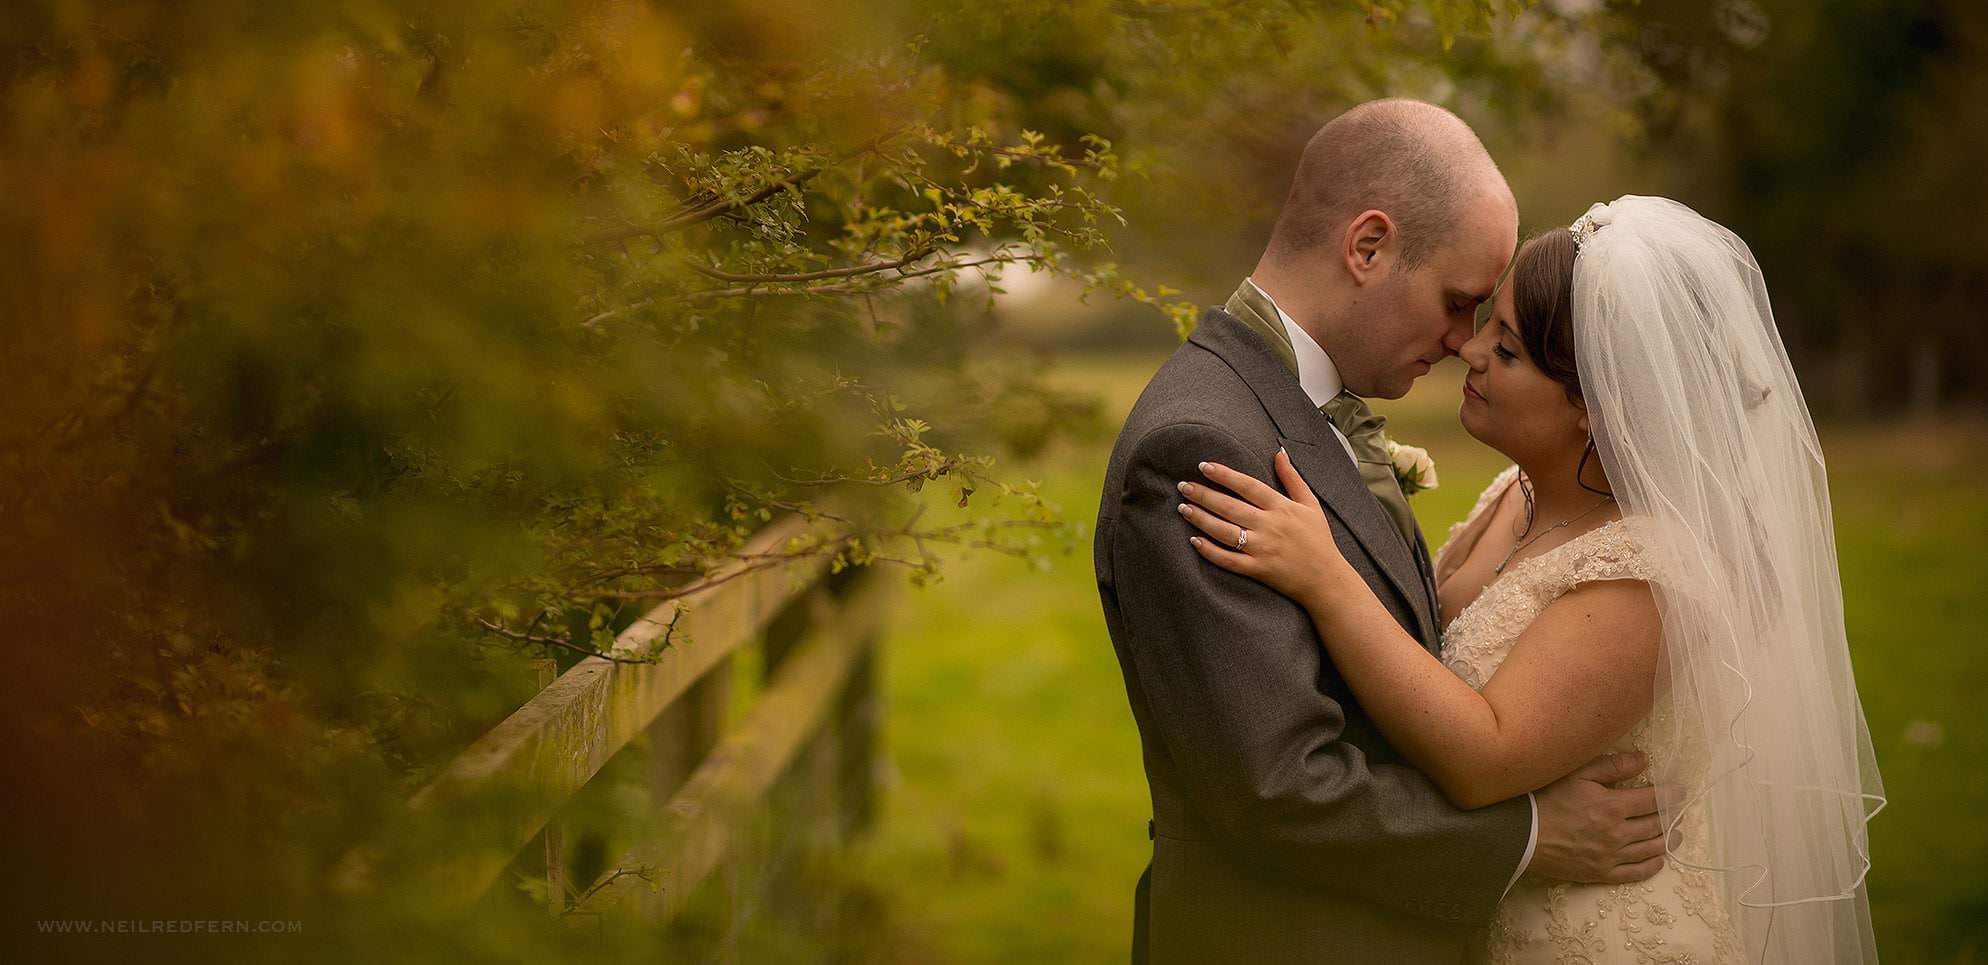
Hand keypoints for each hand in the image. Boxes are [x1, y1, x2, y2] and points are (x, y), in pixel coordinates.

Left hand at [1179, 449, 1353, 607]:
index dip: (1224, 475)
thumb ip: (1292, 478)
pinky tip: (1194, 540)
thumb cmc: (1318, 539)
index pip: (1247, 485)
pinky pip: (1228, 560)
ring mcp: (1262, 549)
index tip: (1203, 466)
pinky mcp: (1257, 570)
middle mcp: (1270, 526)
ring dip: (1201, 519)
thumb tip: (1279, 452)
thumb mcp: (1310, 504)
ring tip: (1183, 508)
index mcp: (1282, 507)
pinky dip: (1210, 551)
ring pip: (1224, 532)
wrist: (1326, 579)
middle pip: (1230, 507)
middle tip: (1183, 486)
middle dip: (1204, 495)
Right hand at [1528, 751, 1672, 883]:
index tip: (1680, 792)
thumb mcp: (1577, 773)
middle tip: (1679, 812)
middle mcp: (1618, 834)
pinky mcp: (1602, 873)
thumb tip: (1643, 760)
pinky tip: (1658, 859)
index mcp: (1613, 806)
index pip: (1654, 800)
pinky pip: (1636, 872)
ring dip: (1668, 840)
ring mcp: (1611, 856)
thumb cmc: (1547, 799)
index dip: (1671, 795)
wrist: (1523, 836)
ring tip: (1676, 834)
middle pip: (1657, 826)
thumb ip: (1612, 765)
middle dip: (1672, 817)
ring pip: (1651, 849)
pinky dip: (1653, 865)